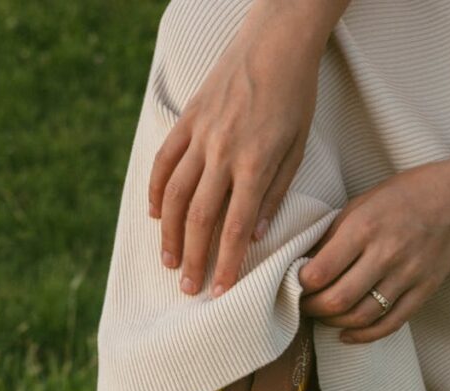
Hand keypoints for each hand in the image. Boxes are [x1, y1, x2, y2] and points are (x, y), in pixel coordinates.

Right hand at [148, 7, 323, 297]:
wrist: (275, 41)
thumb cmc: (295, 98)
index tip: (222, 291)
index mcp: (254, 164)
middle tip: (189, 289)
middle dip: (193, 259)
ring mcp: (200, 135)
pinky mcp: (186, 118)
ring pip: (174, 194)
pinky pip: (164, 161)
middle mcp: (222, 153)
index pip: (236, 228)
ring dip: (168, 233)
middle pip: (199, 218)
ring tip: (168, 261)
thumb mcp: (296, 150)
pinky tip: (153, 215)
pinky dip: (155, 190)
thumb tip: (255, 236)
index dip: (227, 264)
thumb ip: (274, 194)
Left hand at [298, 156, 449, 342]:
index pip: (320, 272)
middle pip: (338, 300)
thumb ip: (334, 235)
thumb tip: (305, 264)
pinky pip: (389, 324)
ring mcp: (408, 276)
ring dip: (334, 323)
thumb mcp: (363, 202)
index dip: (300, 284)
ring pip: (361, 317)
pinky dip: (363, 335)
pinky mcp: (424, 292)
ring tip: (324, 316)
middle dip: (312, 309)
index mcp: (365, 227)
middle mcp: (386, 254)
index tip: (295, 282)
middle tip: (304, 304)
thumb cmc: (407, 195)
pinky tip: (347, 333)